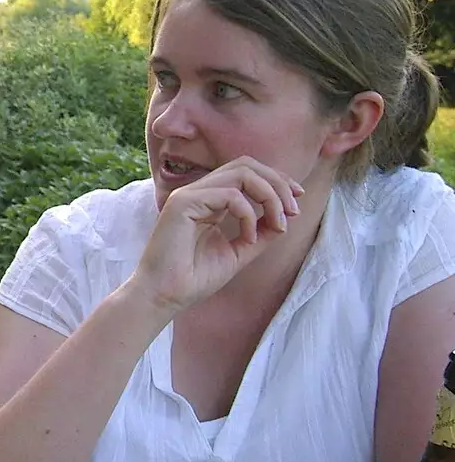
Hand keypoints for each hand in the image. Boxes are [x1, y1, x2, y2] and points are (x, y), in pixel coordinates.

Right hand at [128, 157, 303, 314]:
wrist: (164, 296)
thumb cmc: (193, 279)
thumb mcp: (238, 252)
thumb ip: (260, 232)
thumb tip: (284, 217)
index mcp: (208, 200)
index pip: (246, 173)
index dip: (276, 182)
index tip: (296, 204)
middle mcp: (198, 192)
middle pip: (246, 165)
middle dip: (277, 183)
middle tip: (294, 210)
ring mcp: (189, 195)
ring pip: (241, 173)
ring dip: (270, 195)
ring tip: (279, 222)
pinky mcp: (183, 203)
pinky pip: (230, 195)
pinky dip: (248, 214)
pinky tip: (249, 237)